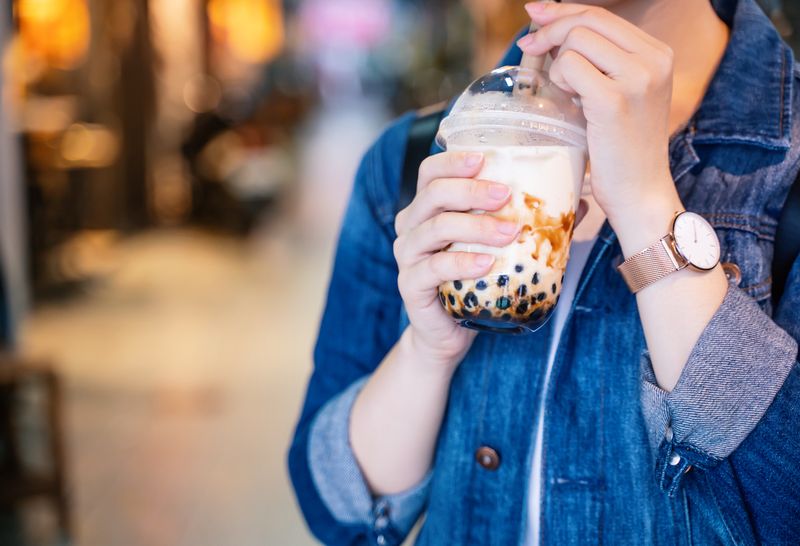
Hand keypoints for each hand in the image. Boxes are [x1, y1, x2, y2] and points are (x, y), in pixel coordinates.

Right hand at [393, 151, 515, 368]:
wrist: (449, 331)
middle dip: (471, 190)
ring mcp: (408, 256)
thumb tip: (579, 202)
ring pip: (434, 228)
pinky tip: (487, 263)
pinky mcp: (410, 285)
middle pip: (433, 194)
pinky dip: (461, 263)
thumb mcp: (497, 246)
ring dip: (475, 226)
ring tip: (508, 231)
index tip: (484, 159)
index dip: (453, 161)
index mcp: (427, 208)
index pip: (430, 172)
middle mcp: (411, 227)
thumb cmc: (473, 281)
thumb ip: (527, 221)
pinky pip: (433, 268)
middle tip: (506, 194)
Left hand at [518, 2, 682, 247]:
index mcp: (657, 53)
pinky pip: (569, 66)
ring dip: (557, 62)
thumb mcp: (617, 95)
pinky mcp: (615, 99)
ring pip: (576, 39)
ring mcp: (638, 77)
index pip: (601, 15)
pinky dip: (559, 80)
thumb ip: (596, 62)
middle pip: (588, 19)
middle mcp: (654, 59)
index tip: (536, 15)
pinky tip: (568, 102)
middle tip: (528, 45)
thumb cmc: (619, 149)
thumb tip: (548, 27)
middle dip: (550, 27)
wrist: (639, 192)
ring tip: (566, 93)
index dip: (563, 11)